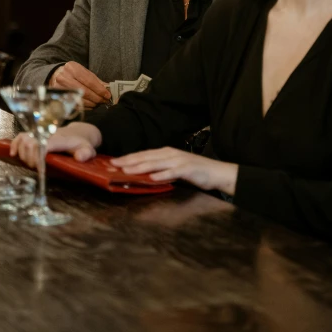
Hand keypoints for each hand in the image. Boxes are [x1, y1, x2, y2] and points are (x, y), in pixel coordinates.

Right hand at [10, 123, 101, 167]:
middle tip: (35, 167)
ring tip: (27, 163)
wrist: (78, 133)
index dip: (39, 157)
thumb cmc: (82, 144)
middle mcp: (47, 134)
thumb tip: (79, 158)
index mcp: (60, 139)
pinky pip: (21, 136)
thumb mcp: (89, 149)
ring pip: (24, 138)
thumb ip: (86, 154)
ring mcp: (40, 133)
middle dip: (30, 158)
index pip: (45, 145)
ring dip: (22, 153)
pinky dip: (14, 144)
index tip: (39, 169)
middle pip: (31, 142)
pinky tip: (13, 154)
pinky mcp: (35, 134)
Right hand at [50, 62, 110, 108]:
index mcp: (72, 68)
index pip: (89, 81)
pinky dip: (85, 106)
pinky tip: (91, 105)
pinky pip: (75, 105)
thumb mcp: (84, 72)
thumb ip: (96, 81)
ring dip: (92, 103)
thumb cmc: (74, 74)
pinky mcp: (58, 98)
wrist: (56, 75)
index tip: (107, 95)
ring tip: (99, 103)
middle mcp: (64, 77)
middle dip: (97, 97)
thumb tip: (107, 90)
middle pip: (84, 91)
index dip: (99, 89)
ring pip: (80, 99)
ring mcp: (60, 88)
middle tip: (104, 101)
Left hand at [112, 148, 238, 196]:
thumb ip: (160, 170)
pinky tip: (153, 178)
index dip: (129, 157)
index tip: (113, 161)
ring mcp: (179, 161)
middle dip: (129, 160)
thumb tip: (143, 175)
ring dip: (141, 166)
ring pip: (156, 163)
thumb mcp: (174, 169)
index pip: (144, 154)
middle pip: (146, 157)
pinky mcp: (187, 169)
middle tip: (114, 164)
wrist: (217, 172)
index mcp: (166, 153)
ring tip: (127, 170)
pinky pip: (172, 172)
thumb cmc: (195, 172)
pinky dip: (162, 175)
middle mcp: (170, 154)